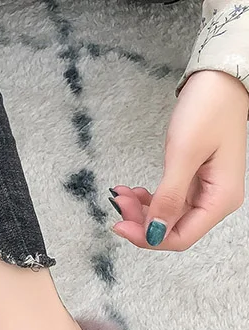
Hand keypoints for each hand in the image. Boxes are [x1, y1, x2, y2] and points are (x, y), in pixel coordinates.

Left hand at [111, 69, 248, 250]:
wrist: (220, 80)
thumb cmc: (209, 110)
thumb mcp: (184, 155)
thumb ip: (168, 197)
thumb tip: (154, 233)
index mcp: (220, 200)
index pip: (181, 238)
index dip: (148, 238)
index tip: (120, 225)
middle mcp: (215, 200)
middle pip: (171, 228)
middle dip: (140, 221)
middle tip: (118, 202)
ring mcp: (204, 192)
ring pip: (165, 216)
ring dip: (140, 210)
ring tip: (121, 194)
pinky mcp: (193, 182)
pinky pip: (167, 201)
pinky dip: (147, 200)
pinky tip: (132, 192)